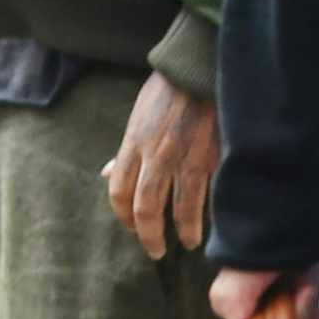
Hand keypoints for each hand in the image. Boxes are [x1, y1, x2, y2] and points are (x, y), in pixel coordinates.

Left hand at [103, 72, 219, 260]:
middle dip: (148, 234)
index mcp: (133, 144)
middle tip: (155, 250)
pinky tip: (208, 225)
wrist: (198, 69)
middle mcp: (155, 154)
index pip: (119, 190)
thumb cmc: (167, 92)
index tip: (132, 229)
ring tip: (185, 243)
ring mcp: (185, 157)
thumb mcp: (136, 118)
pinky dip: (205, 214)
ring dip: (181, 230)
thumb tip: (107, 173)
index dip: (123, 216)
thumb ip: (125, 150)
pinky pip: (206, 193)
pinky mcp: (211, 156)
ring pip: (179, 206)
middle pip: (145, 206)